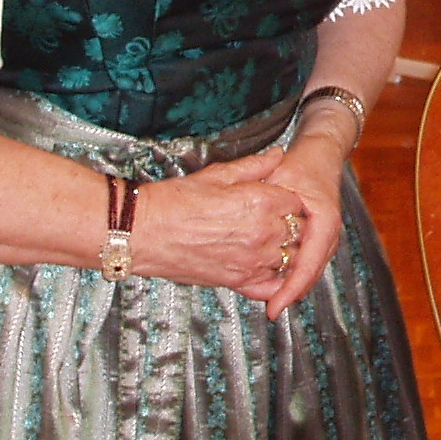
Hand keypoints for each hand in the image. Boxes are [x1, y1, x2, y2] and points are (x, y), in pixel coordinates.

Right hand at [128, 148, 309, 298]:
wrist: (144, 232)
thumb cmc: (174, 201)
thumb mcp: (217, 174)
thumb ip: (254, 166)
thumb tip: (277, 155)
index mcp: (262, 202)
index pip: (296, 202)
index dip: (287, 199)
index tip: (277, 199)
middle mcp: (264, 233)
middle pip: (297, 230)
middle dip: (289, 224)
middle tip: (272, 220)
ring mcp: (253, 261)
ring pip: (288, 258)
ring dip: (283, 250)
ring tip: (266, 241)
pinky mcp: (238, 282)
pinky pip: (271, 285)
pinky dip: (275, 279)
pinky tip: (267, 268)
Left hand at [260, 128, 351, 320]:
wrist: (321, 154)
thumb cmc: (303, 163)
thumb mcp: (282, 178)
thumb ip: (269, 203)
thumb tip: (256, 227)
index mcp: (324, 221)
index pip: (308, 264)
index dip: (290, 289)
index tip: (275, 306)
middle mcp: (328, 234)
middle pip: (310, 274)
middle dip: (290, 294)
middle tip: (269, 310)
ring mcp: (325, 238)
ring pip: (308, 272)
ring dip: (290, 287)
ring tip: (269, 301)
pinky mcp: (317, 239)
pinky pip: (306, 263)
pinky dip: (291, 275)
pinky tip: (274, 282)